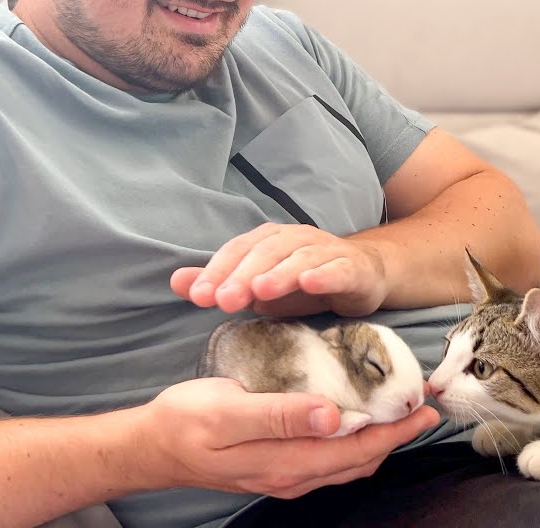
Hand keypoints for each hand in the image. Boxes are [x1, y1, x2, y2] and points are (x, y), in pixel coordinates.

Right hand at [133, 377, 438, 498]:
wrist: (153, 445)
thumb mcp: (229, 409)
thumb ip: (281, 414)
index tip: (423, 405)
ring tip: (401, 408)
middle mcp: (292, 475)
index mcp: (286, 461)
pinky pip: (330, 459)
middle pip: (360, 460)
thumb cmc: (187, 421)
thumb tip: (334, 415)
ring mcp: (286, 475)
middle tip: (423, 402)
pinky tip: (359, 417)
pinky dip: (354, 440)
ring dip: (379, 438)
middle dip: (396, 433)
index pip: (358, 450)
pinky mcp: (278, 466)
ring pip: (348, 462)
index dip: (395, 430)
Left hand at [170, 223, 390, 316]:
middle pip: (266, 253)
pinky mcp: (353, 268)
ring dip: (280, 273)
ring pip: (301, 258)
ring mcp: (327, 251)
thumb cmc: (303, 283)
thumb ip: (221, 283)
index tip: (197, 297)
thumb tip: (176, 281)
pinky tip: (310, 283)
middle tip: (223, 300)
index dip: (217, 271)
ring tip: (260, 291)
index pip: (238, 250)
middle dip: (242, 275)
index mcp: (270, 240)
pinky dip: (324, 274)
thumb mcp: (258, 287)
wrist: (362, 276)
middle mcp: (296, 239)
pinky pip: (339, 269)